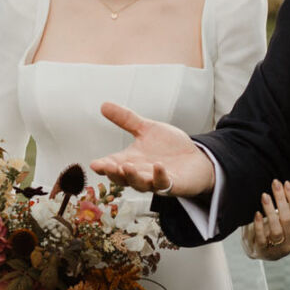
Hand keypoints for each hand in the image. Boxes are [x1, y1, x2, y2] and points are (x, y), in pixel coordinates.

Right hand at [88, 103, 212, 198]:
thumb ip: (126, 119)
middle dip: (114, 173)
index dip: (103, 166)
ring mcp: (155, 181)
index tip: (94, 164)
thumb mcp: (147, 129)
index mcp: (131, 160)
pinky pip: (164, 183)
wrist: (195, 159)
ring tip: (127, 166)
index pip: (113, 166)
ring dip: (133, 176)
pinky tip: (158, 166)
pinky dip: (160, 176)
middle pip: (123, 178)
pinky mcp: (172, 184)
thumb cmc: (169, 147)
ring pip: (140, 184)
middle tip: (107, 166)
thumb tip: (103, 105)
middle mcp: (140, 173)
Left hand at [242, 181, 289, 260]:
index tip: (286, 183)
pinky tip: (257, 213)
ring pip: (276, 229)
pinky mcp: (262, 251)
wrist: (258, 249)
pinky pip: (261, 238)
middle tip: (275, 184)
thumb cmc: (275, 230)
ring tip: (265, 196)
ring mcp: (277, 249)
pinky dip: (259, 225)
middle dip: (281, 200)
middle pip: (288, 219)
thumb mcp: (288, 221)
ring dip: (270, 211)